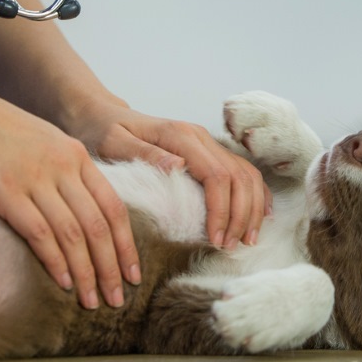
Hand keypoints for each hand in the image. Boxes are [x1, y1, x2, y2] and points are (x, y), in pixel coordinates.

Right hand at [0, 84, 140, 308]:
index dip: (126, 244)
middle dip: (111, 268)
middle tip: (116, 299)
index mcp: (76, 155)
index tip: (132, 272)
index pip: (113, 207)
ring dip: (86, 273)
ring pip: (73, 234)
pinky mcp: (7, 192)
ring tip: (91, 300)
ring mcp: (35, 178)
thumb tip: (83, 210)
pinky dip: (55, 262)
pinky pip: (40, 233)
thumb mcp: (44, 141)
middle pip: (98, 226)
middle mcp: (63, 166)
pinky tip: (63, 282)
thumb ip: (66, 170)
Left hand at [67, 99, 270, 248]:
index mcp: (179, 136)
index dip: (221, 210)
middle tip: (232, 246)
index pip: (216, 176)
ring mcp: (206, 142)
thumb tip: (179, 166)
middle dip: (240, 215)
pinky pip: (242, 170)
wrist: (102, 115)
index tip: (215, 239)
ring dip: (252, 208)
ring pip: (246, 174)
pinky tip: (259, 215)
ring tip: (247, 239)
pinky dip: (255, 193)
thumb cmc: (103, 132)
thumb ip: (144, 154)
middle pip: (238, 177)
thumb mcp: (113, 143)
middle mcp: (199, 136)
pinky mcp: (208, 150)